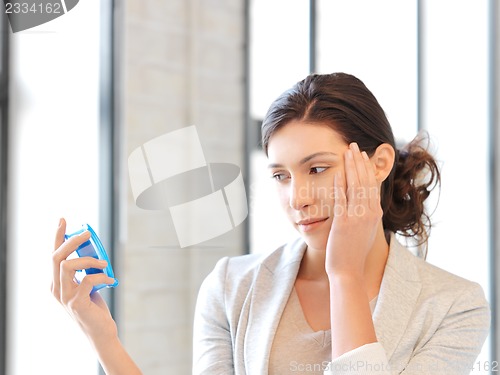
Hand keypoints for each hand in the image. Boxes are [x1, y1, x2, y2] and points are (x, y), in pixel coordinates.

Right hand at [51, 218, 117, 340]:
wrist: (100, 331)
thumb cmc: (95, 307)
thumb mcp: (87, 285)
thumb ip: (85, 270)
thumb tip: (93, 249)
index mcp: (57, 282)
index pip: (54, 255)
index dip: (58, 236)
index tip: (63, 220)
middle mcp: (57, 288)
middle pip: (56, 257)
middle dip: (72, 241)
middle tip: (87, 234)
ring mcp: (64, 297)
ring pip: (67, 265)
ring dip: (88, 260)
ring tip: (104, 263)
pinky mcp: (76, 303)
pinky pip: (87, 280)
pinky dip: (101, 277)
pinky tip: (111, 280)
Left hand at [325, 142, 382, 278]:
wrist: (348, 270)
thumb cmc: (354, 251)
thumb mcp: (366, 230)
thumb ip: (366, 214)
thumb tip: (366, 201)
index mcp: (375, 214)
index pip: (372, 185)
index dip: (367, 168)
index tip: (362, 155)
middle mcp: (369, 213)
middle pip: (365, 181)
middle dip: (359, 161)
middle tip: (354, 145)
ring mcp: (357, 218)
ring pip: (355, 187)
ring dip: (351, 167)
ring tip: (347, 152)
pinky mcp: (343, 223)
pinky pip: (342, 201)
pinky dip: (340, 186)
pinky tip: (336, 174)